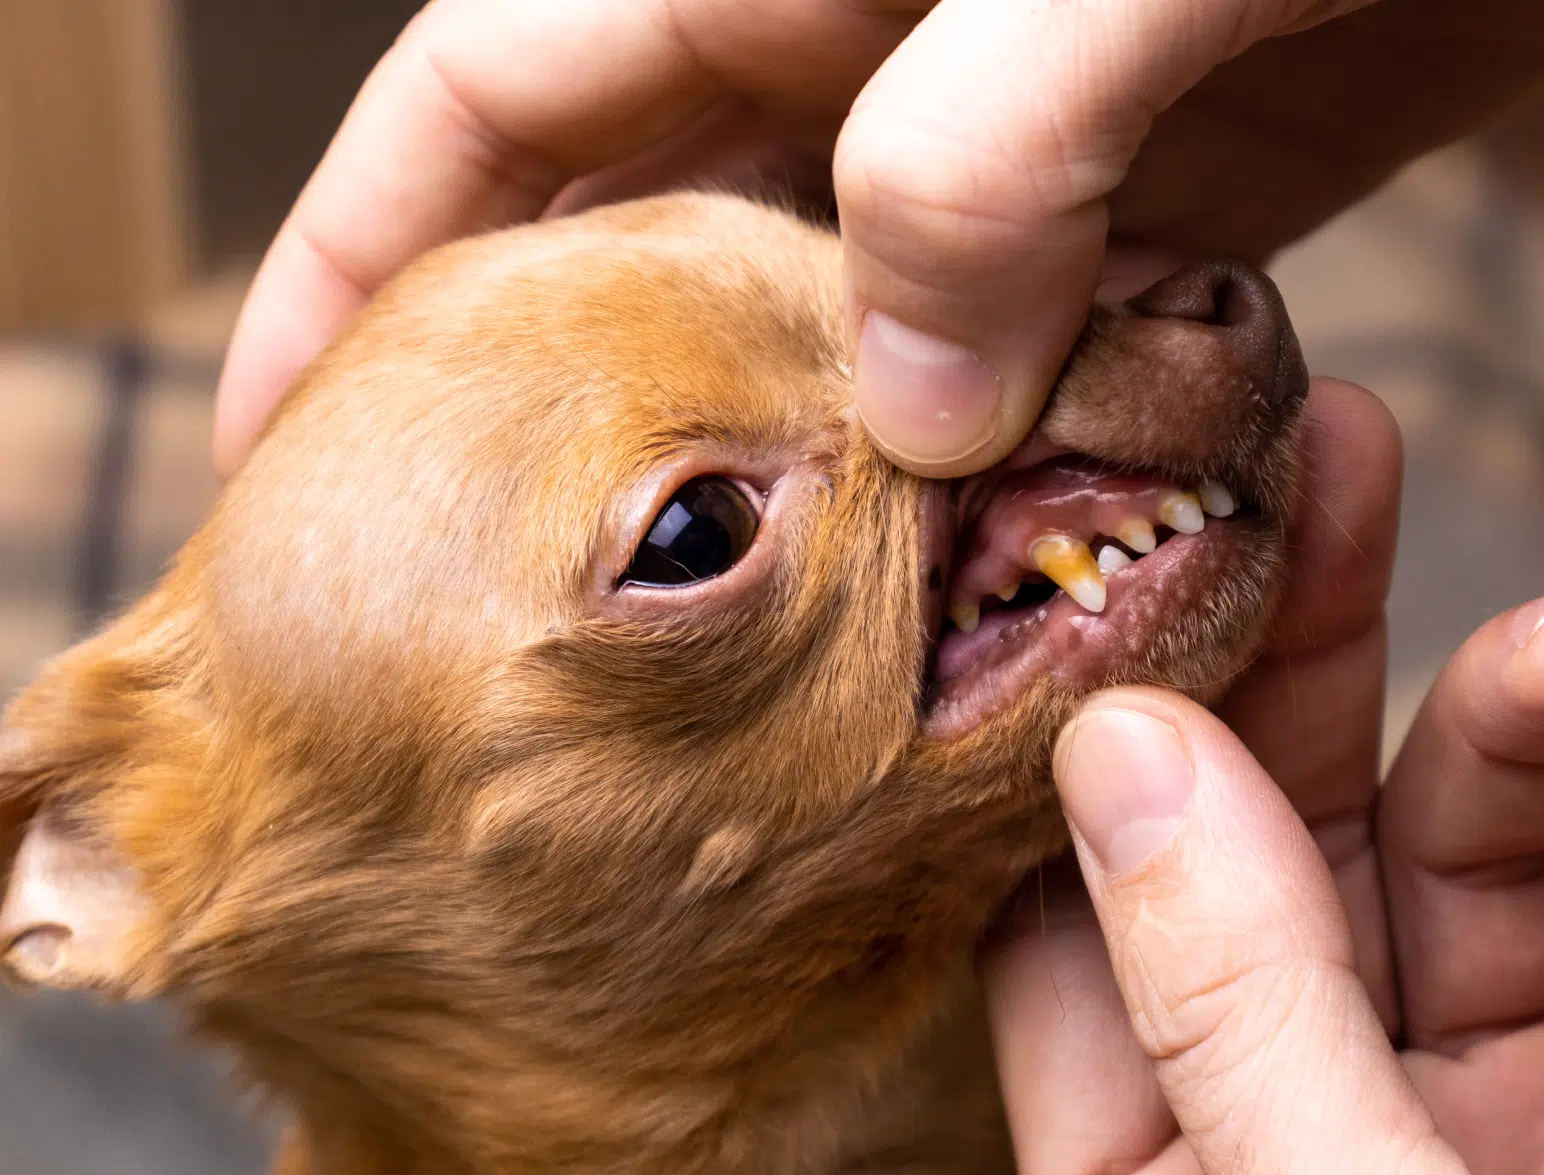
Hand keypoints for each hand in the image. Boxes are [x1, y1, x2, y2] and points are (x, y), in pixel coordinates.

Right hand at [212, 0, 1543, 479]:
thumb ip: (981, 154)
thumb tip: (916, 404)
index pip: (485, 104)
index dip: (356, 265)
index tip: (280, 437)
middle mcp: (862, 49)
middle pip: (647, 245)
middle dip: (579, 409)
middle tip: (513, 599)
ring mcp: (1005, 131)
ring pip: (847, 328)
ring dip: (816, 465)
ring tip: (751, 632)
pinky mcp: (1148, 193)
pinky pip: (1025, 344)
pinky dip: (1001, 450)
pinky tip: (989, 557)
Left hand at [985, 554, 1543, 1174]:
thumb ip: (1238, 1014)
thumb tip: (1118, 751)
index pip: (1066, 950)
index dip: (1075, 752)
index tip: (1093, 570)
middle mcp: (1306, 1141)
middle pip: (1267, 854)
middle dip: (1297, 657)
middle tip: (1310, 467)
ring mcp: (1480, 1118)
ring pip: (1462, 853)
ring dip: (1513, 708)